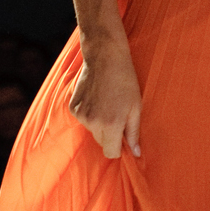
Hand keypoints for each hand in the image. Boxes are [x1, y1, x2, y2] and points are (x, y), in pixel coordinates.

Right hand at [69, 39, 141, 158]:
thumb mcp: (136, 107)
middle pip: (101, 142)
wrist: (105, 57)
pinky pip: (83, 120)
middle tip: (118, 114)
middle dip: (110, 134)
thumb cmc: (125, 81)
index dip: (118, 148)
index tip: (123, 138)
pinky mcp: (73, 108)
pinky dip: (90, 114)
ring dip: (100, 123)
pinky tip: (97, 98)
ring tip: (107, 102)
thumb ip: (133, 132)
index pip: (111, 152)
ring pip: (92, 130)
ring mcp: (81, 115)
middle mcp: (93, 123)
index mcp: (111, 124)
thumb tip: (136, 153)